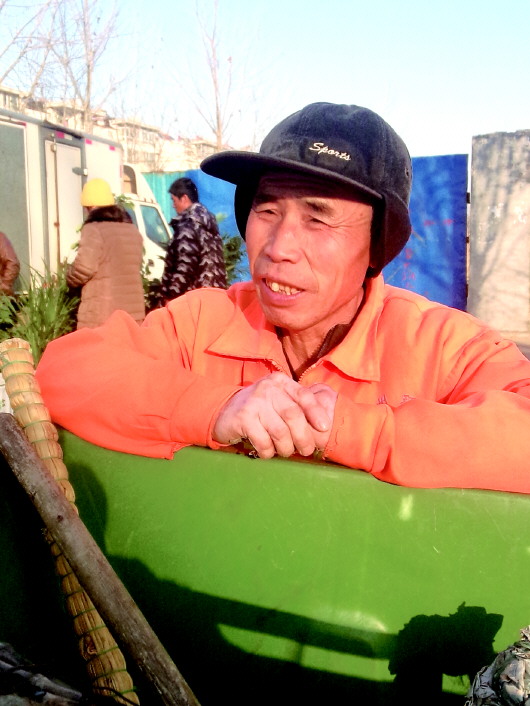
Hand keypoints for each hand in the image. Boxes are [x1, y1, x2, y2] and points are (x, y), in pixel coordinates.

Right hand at [212, 372, 336, 458]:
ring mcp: (253, 402)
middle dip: (303, 437)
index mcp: (280, 382)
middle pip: (293, 415)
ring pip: (279, 431)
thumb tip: (323, 424)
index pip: (304, 396)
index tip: (324, 428)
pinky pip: (263, 441)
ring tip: (285, 451)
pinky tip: (267, 451)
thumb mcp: (279, 400)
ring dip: (286, 447)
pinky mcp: (242, 418)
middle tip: (306, 450)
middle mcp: (268, 388)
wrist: (224, 412)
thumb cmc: (260, 410)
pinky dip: (269, 451)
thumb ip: (299, 406)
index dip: (316, 412)